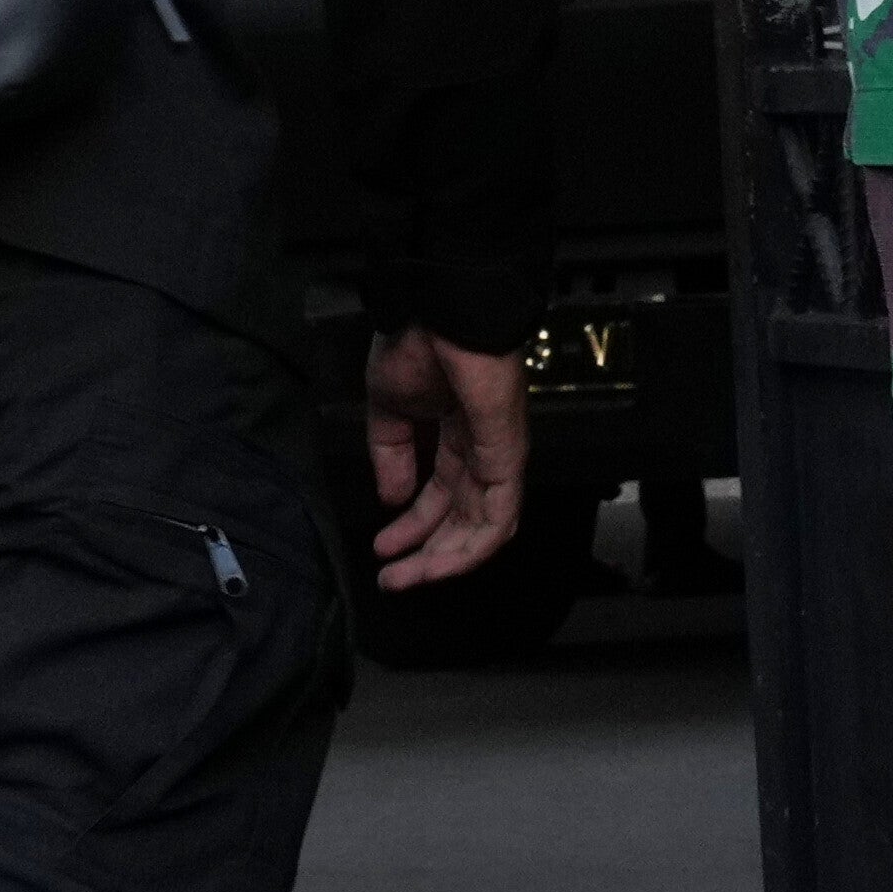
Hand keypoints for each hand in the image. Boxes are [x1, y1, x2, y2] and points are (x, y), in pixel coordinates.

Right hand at [362, 328, 526, 589]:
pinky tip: (442, 563)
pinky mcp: (508, 456)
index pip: (440, 494)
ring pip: (482, 526)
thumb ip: (392, 455)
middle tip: (392, 579)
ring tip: (407, 578)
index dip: (412, 526)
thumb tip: (390, 498)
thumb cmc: (416, 344)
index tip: (383, 551)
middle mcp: (481, 449)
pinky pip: (499, 514)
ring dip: (445, 558)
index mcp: (455, 434)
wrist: (437, 312)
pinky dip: (473, 545)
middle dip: (425, 552)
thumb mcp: (389, 409)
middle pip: (461, 517)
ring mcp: (498, 454)